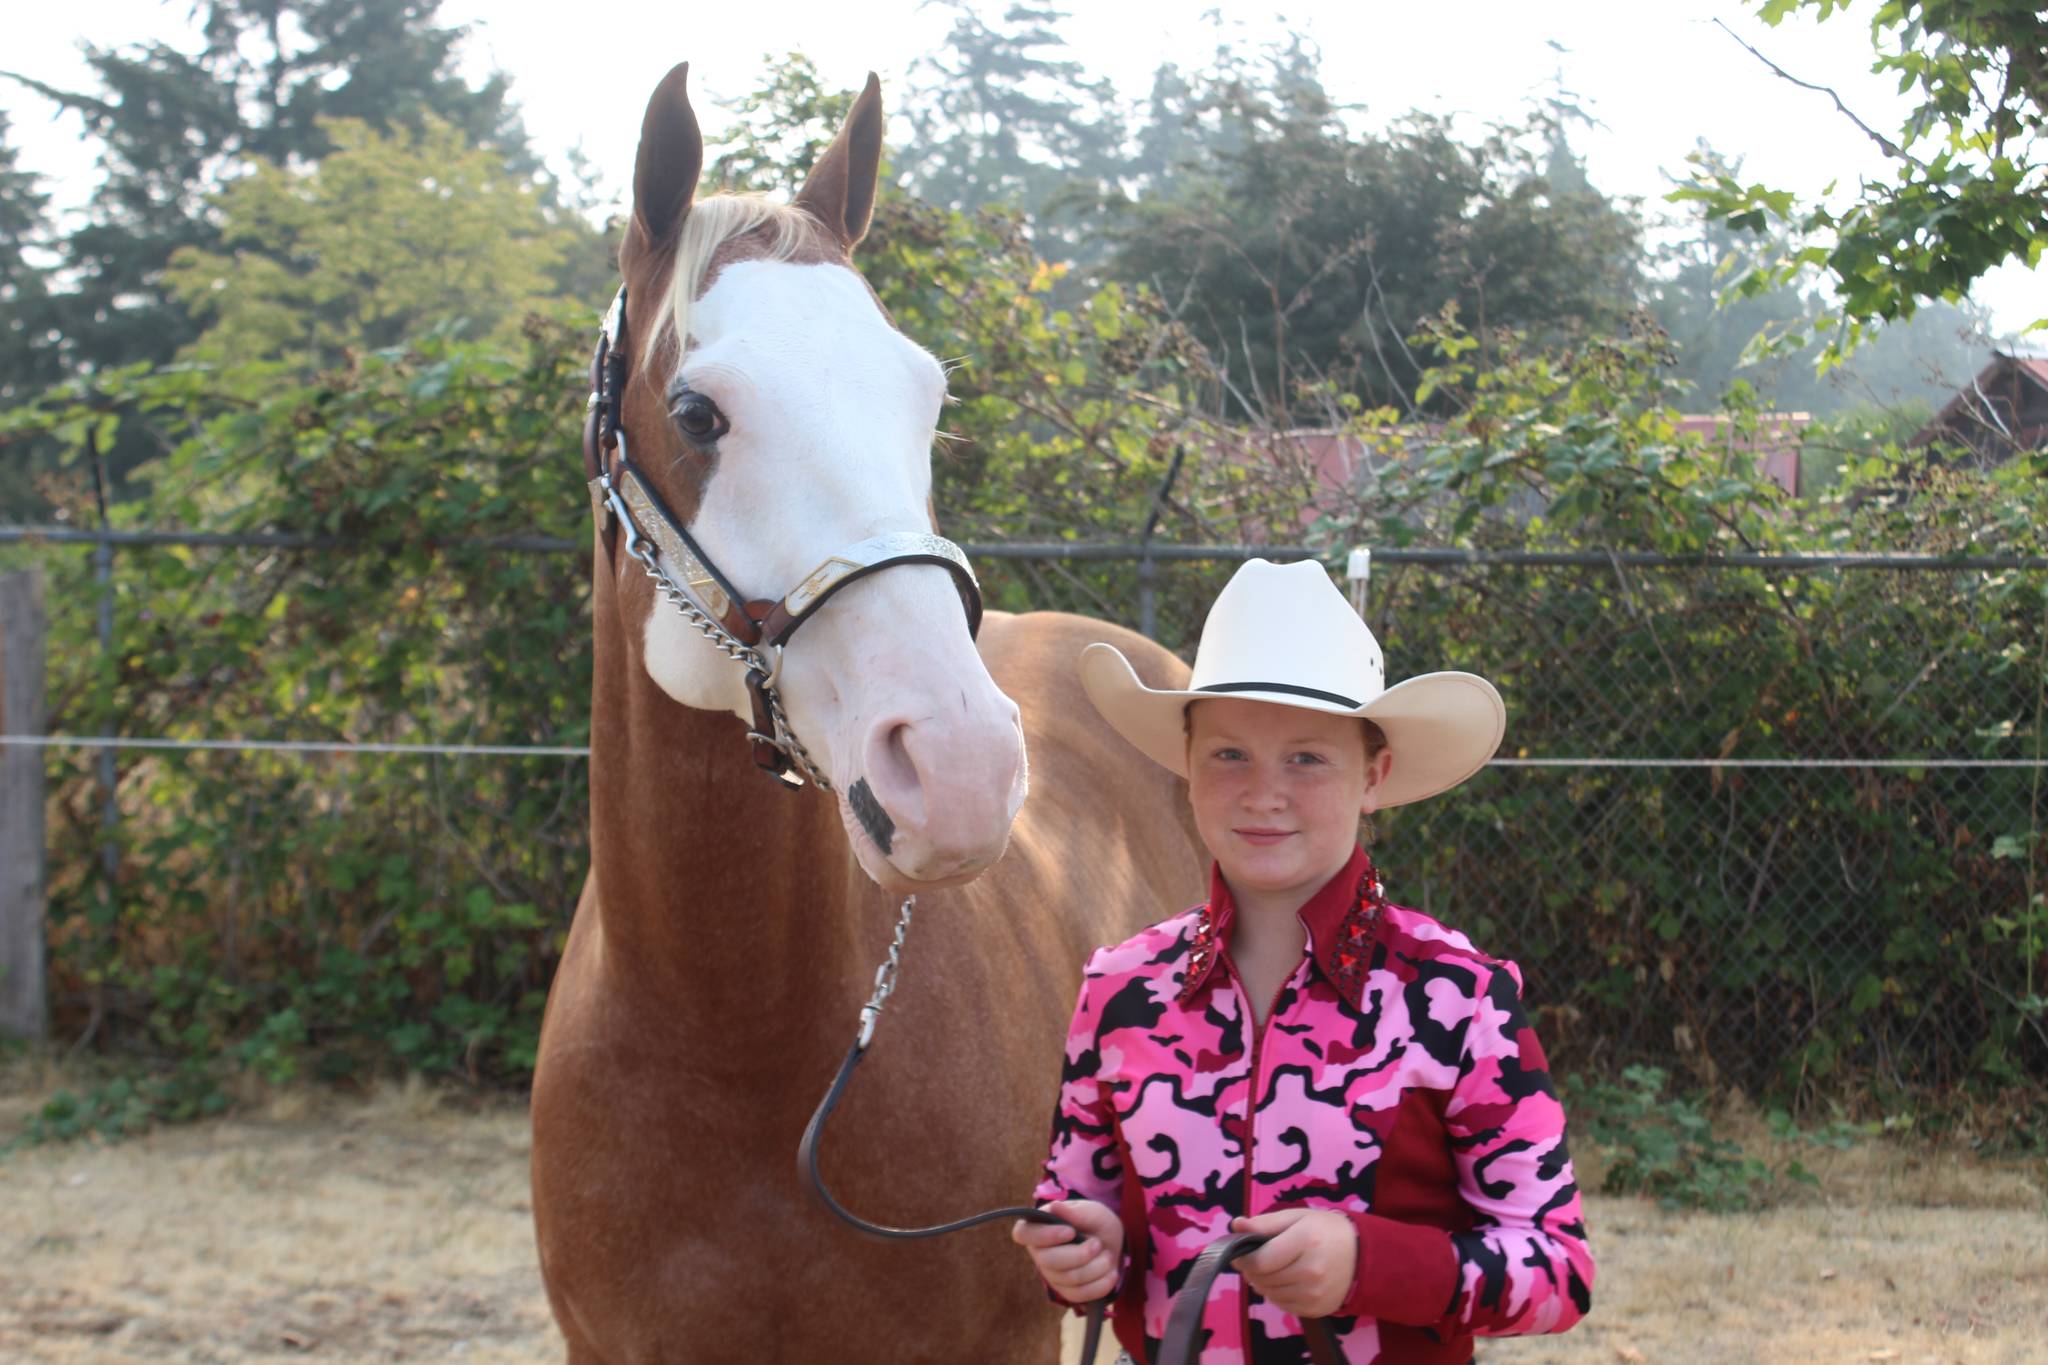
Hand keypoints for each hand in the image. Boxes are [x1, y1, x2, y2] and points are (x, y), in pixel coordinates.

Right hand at [1011, 1198, 1122, 1302]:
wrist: (1109, 1241)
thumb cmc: (1093, 1221)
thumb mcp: (1090, 1211)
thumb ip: (1074, 1212)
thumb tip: (1055, 1207)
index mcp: (1038, 1227)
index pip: (1023, 1233)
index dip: (1044, 1235)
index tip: (1070, 1231)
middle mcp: (1039, 1253)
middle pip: (1049, 1261)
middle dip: (1079, 1254)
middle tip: (1098, 1244)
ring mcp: (1052, 1275)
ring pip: (1069, 1279)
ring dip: (1095, 1268)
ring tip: (1107, 1255)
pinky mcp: (1067, 1292)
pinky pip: (1080, 1295)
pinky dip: (1100, 1285)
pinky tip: (1111, 1273)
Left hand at [1229, 1208, 1356, 1318]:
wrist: (1362, 1255)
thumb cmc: (1325, 1231)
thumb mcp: (1296, 1217)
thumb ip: (1265, 1223)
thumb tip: (1236, 1225)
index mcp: (1305, 1242)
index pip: (1260, 1261)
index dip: (1243, 1259)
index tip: (1239, 1254)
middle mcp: (1311, 1271)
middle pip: (1263, 1279)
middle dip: (1253, 1271)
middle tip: (1257, 1260)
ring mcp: (1315, 1293)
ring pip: (1271, 1294)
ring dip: (1264, 1283)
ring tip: (1272, 1269)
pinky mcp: (1317, 1309)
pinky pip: (1283, 1305)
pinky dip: (1277, 1294)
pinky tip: (1286, 1281)